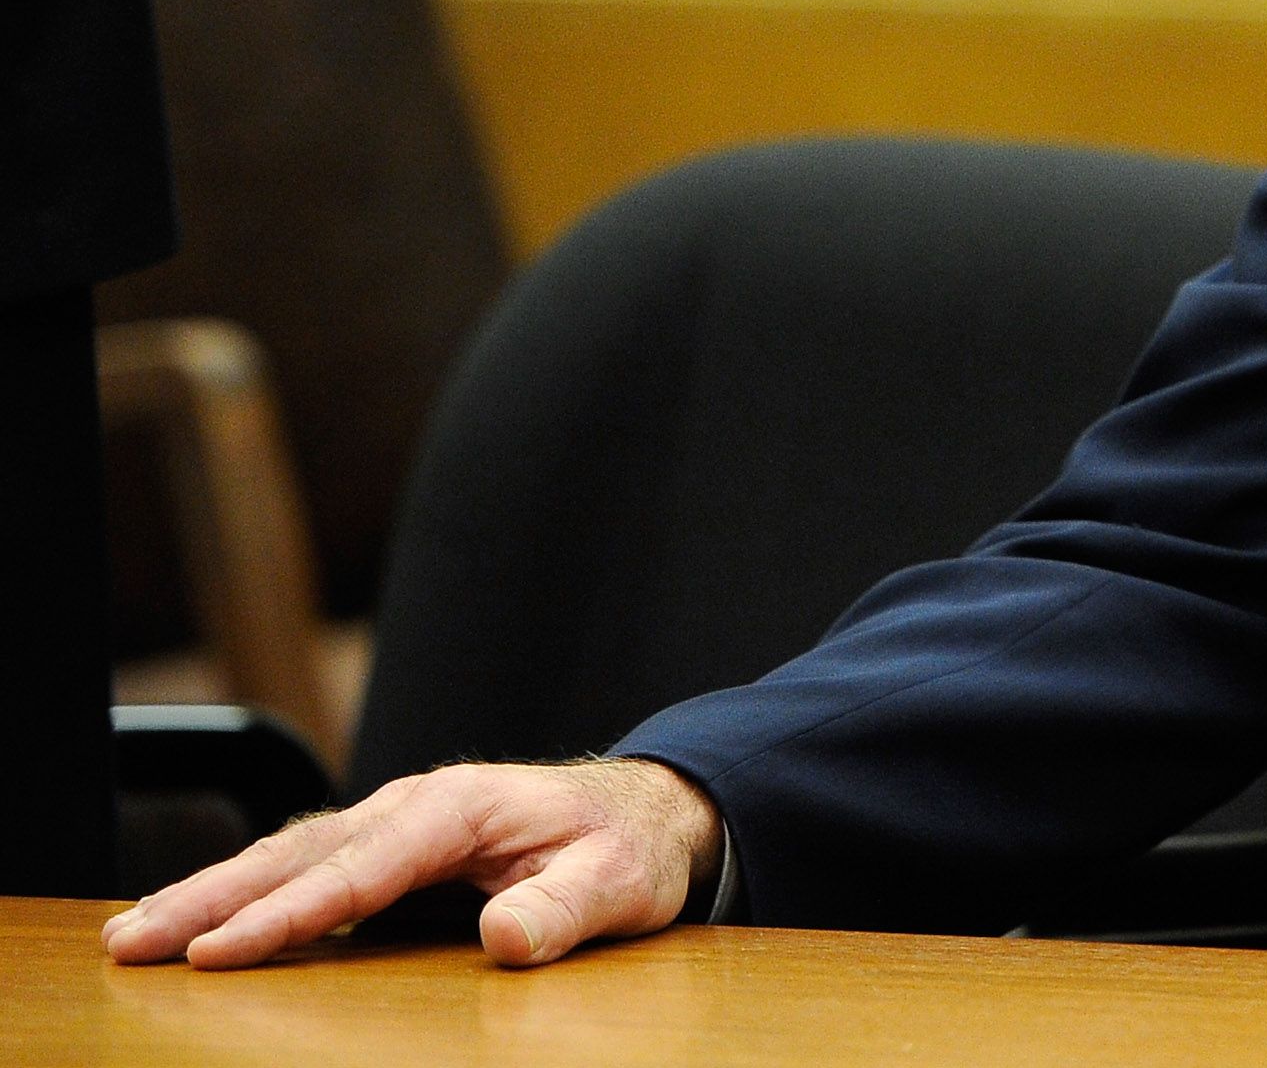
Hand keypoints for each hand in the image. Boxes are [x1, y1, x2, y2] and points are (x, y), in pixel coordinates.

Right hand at [102, 758, 722, 969]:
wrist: (643, 812)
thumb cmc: (625, 847)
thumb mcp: (616, 884)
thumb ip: (564, 911)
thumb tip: (506, 939)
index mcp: (460, 807)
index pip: (359, 869)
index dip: (287, 915)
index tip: (217, 952)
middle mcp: (415, 803)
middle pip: (300, 854)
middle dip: (211, 898)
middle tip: (134, 943)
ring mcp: (396, 820)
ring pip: (288, 855)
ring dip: (211, 893)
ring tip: (134, 935)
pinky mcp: (388, 845)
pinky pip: (305, 866)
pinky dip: (245, 890)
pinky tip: (199, 922)